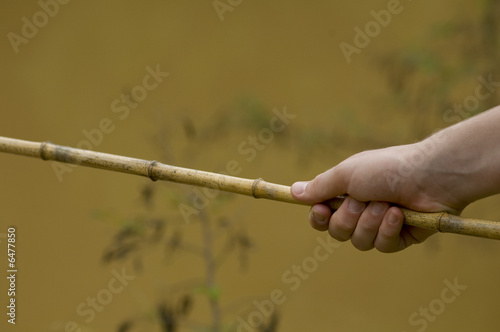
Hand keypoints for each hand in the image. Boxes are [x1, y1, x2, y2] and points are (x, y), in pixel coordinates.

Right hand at [291, 143, 465, 252]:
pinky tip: (399, 215)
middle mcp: (361, 210)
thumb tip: (293, 192)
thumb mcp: (347, 174)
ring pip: (359, 242)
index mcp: (346, 194)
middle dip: (349, 217)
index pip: (322, 216)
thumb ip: (320, 187)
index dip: (318, 218)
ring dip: (370, 222)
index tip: (321, 211)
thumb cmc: (386, 169)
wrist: (429, 176)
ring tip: (387, 204)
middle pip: (338, 232)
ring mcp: (380, 225)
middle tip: (363, 200)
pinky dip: (388, 230)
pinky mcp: (400, 237)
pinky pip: (382, 246)